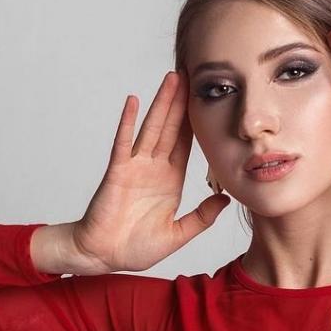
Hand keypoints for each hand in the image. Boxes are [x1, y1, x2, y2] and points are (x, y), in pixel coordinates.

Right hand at [69, 71, 229, 274]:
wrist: (104, 256)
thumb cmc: (135, 248)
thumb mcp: (177, 234)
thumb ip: (201, 218)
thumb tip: (226, 199)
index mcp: (169, 181)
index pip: (186, 145)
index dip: (196, 122)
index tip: (208, 100)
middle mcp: (153, 169)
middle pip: (171, 128)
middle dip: (181, 102)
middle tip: (193, 73)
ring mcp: (134, 167)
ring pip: (151, 129)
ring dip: (161, 103)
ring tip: (172, 78)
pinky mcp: (117, 172)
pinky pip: (123, 143)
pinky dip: (128, 122)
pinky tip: (134, 102)